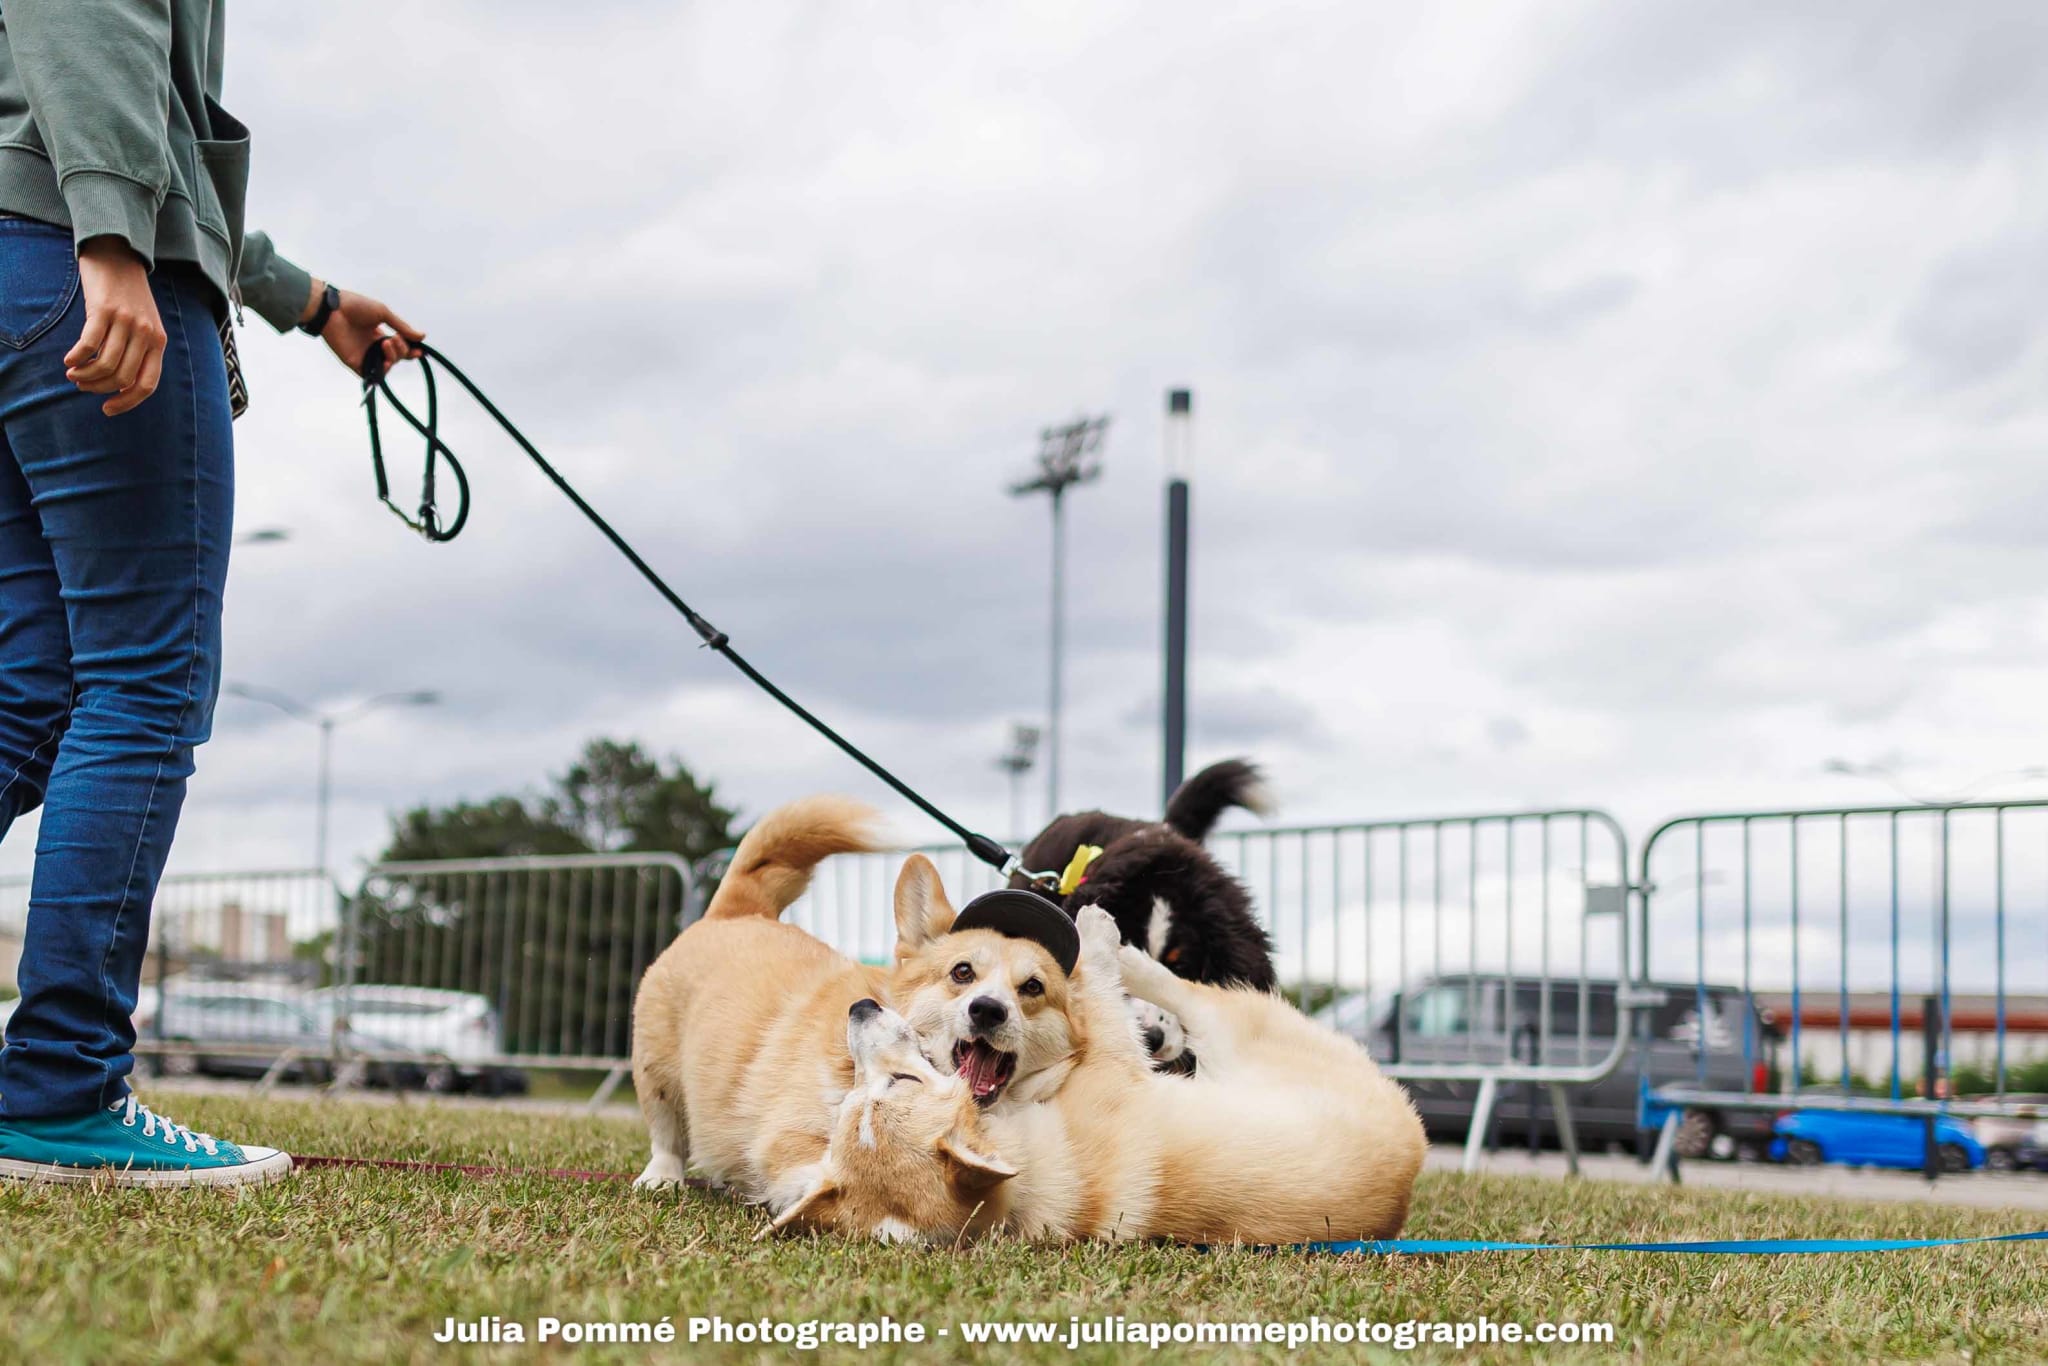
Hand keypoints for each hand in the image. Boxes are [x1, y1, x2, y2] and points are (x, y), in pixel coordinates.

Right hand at [66, 238, 166, 416]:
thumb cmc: (127, 296)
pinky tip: (69, 360)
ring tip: (73, 374)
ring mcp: (126, 322)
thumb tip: (120, 384)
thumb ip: (138, 351)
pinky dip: (76, 358)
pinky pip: (89, 344)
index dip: (128, 402)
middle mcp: (146, 334)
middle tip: (82, 385)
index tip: (108, 409)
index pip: (147, 384)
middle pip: (122, 377)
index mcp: (158, 342)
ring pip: (105, 364)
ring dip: (85, 375)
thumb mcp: (142, 324)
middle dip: (99, 388)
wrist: (118, 256)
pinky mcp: (104, 310)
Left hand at [310, 282, 423, 374]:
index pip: (399, 348)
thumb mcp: (383, 313)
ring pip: (387, 366)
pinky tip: (386, 362)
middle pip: (396, 357)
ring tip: (387, 343)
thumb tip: (422, 337)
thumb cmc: (355, 306)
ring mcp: (364, 355)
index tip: (419, 350)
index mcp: (379, 335)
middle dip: (401, 349)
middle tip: (394, 338)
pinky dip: (382, 372)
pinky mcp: (355, 363)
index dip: (410, 350)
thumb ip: (402, 327)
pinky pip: (372, 375)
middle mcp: (373, 347)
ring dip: (393, 357)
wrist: (333, 309)